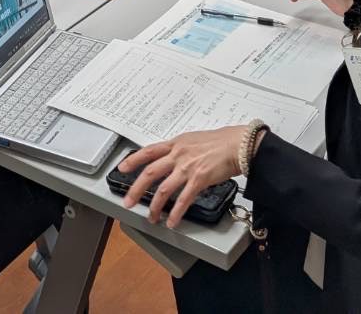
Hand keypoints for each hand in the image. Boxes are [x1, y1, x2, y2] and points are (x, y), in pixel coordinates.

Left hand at [120, 127, 251, 226]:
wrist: (238, 145)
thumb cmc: (219, 142)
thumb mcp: (192, 140)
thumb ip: (179, 149)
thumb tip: (169, 157)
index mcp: (175, 144)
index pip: (148, 151)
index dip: (133, 160)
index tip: (122, 168)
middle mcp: (178, 155)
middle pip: (150, 172)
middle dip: (136, 189)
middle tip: (127, 201)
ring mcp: (187, 167)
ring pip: (163, 189)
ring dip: (154, 206)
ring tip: (151, 217)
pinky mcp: (199, 179)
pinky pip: (183, 199)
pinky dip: (176, 212)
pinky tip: (172, 221)